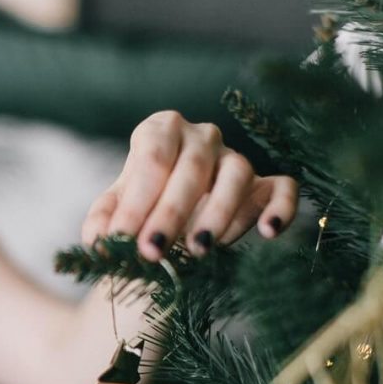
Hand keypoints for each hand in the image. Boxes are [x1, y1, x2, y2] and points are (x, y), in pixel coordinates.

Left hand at [82, 111, 298, 260]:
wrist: (168, 217)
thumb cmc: (139, 206)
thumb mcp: (114, 211)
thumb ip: (103, 222)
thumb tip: (99, 241)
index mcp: (161, 131)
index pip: (151, 160)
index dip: (136, 202)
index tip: (121, 239)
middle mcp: (202, 137)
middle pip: (192, 168)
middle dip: (170, 214)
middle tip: (153, 252)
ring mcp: (236, 158)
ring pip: (238, 174)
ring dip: (219, 213)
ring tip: (199, 249)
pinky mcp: (265, 183)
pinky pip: (283, 188)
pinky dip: (281, 207)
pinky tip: (267, 232)